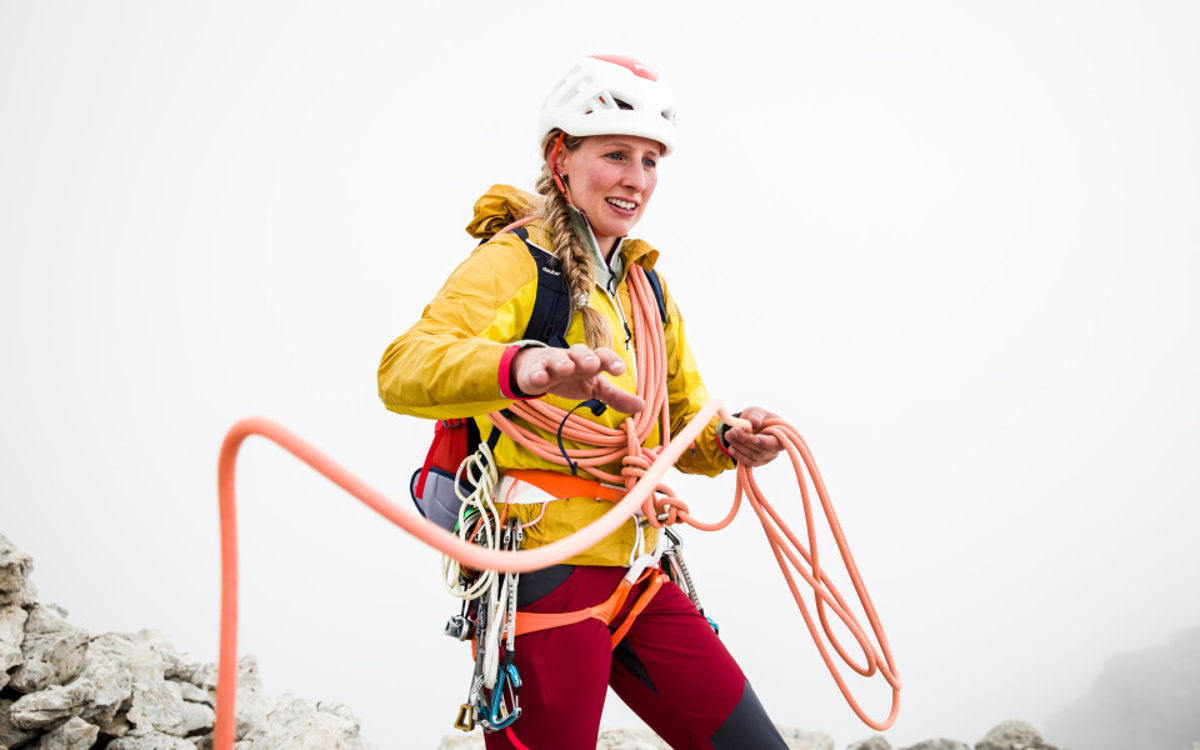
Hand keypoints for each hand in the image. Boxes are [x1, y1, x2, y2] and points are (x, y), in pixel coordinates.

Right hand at [511, 344, 644, 413]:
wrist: (536, 370)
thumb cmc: (571, 377)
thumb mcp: (594, 387)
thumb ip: (616, 396)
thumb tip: (643, 406)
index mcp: (589, 362)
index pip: (603, 356)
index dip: (611, 361)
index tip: (619, 370)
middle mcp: (572, 359)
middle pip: (581, 352)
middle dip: (587, 357)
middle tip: (593, 364)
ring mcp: (552, 364)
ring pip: (558, 359)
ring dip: (562, 362)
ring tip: (567, 368)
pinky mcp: (534, 373)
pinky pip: (536, 372)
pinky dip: (538, 374)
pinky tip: (541, 379)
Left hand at [724, 406, 783, 466]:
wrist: (751, 425)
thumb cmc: (757, 417)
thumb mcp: (757, 412)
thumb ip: (756, 416)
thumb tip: (754, 422)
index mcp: (781, 435)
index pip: (773, 442)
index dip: (762, 441)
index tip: (751, 436)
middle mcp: (776, 449)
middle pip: (760, 450)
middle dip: (745, 440)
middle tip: (732, 431)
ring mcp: (767, 457)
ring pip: (753, 456)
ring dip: (739, 447)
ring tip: (728, 435)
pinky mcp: (758, 462)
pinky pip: (748, 462)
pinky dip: (738, 455)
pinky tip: (731, 447)